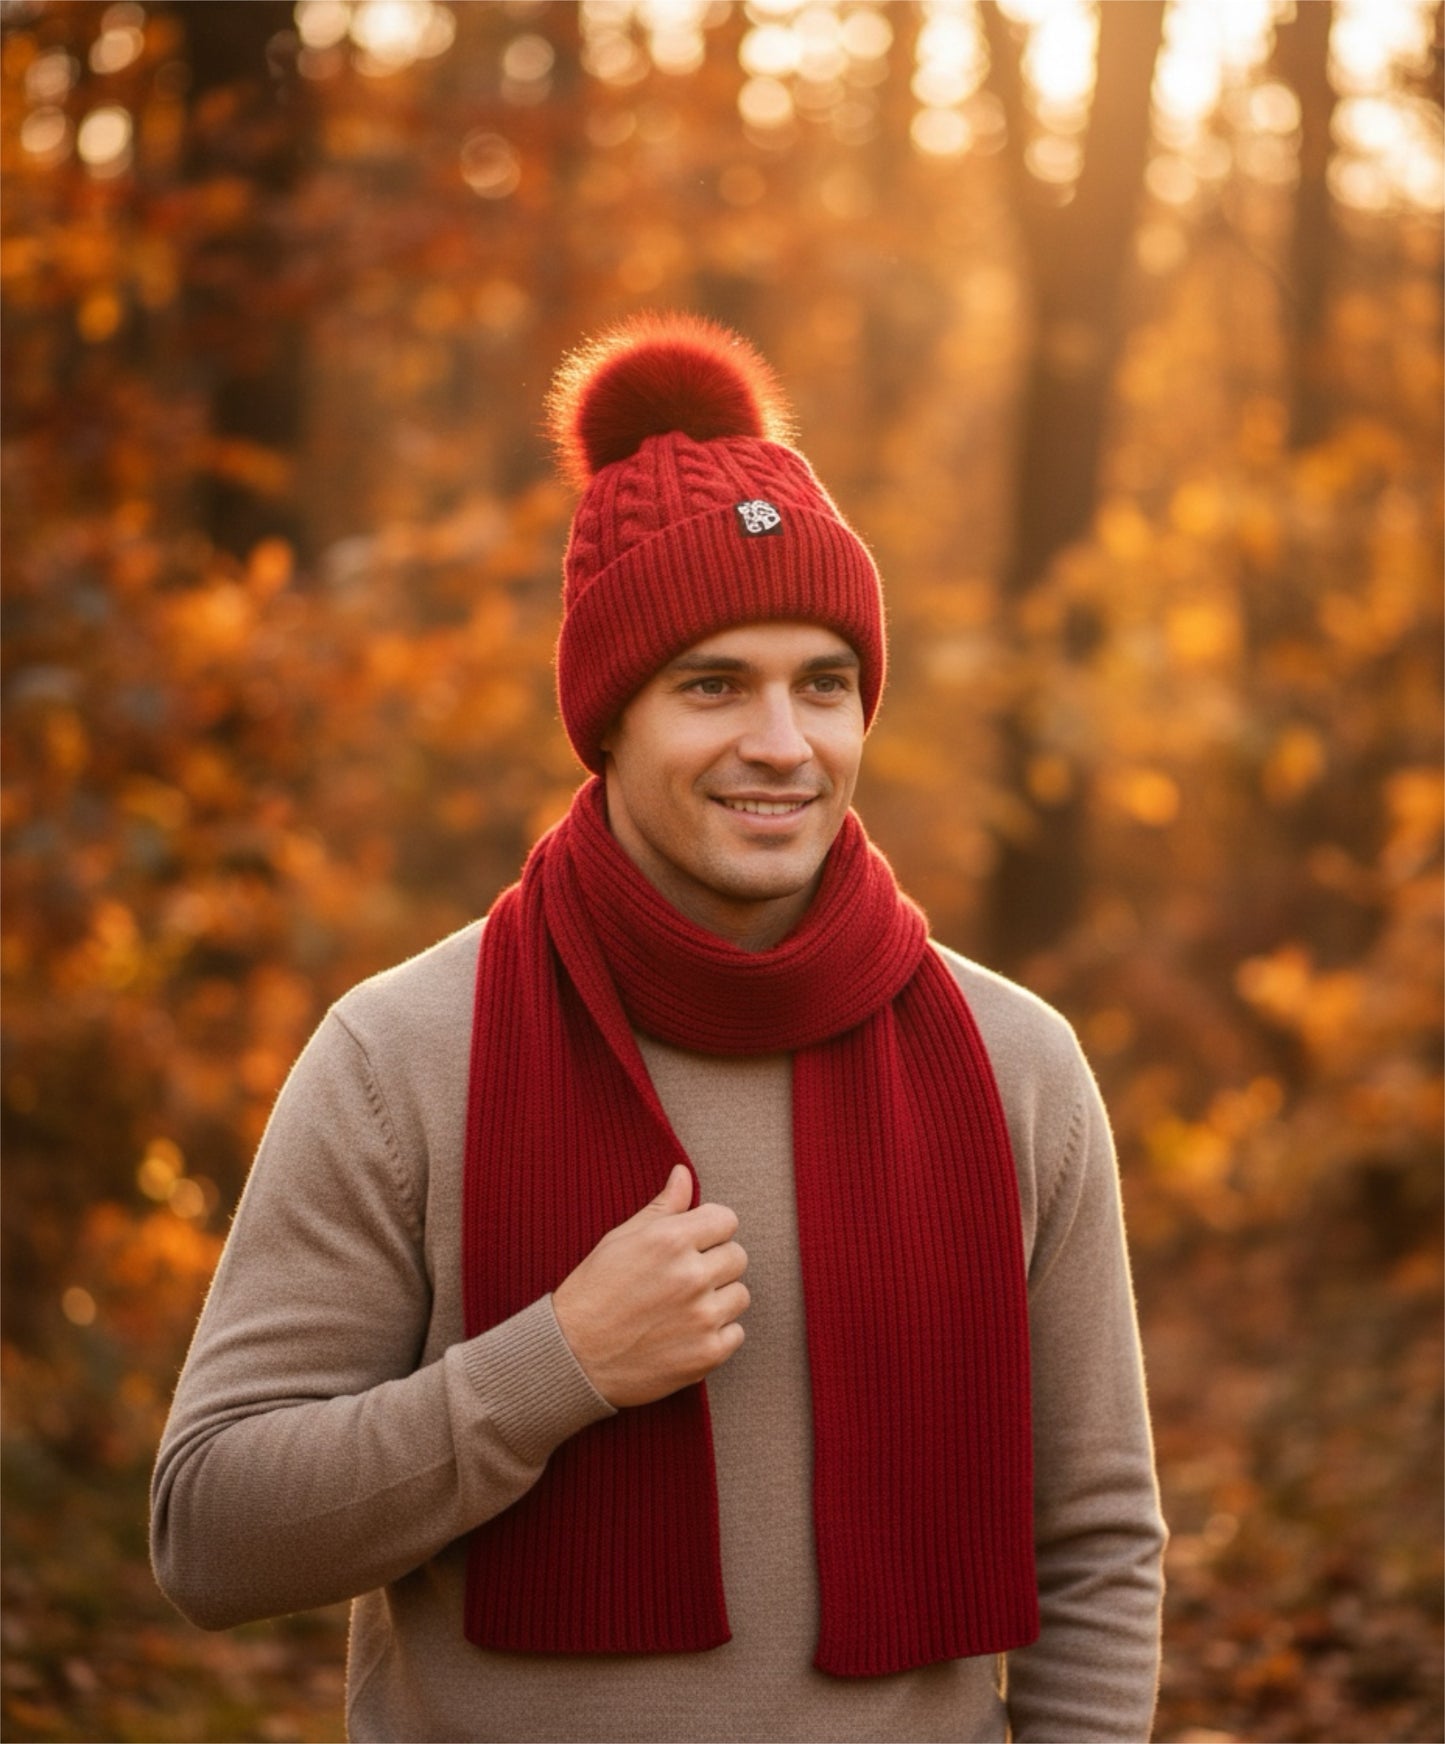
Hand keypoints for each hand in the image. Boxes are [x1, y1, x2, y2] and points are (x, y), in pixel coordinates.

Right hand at [551, 1163, 749, 1407]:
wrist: (573, 1356)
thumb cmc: (594, 1291)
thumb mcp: (622, 1239)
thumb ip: (662, 1207)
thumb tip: (683, 1173)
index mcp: (671, 1240)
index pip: (726, 1220)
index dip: (710, 1230)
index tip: (695, 1244)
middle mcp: (691, 1276)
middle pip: (737, 1256)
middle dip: (716, 1263)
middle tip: (685, 1278)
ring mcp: (702, 1317)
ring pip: (740, 1295)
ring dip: (719, 1299)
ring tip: (684, 1307)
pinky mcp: (707, 1354)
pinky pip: (736, 1334)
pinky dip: (716, 1335)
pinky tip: (686, 1334)